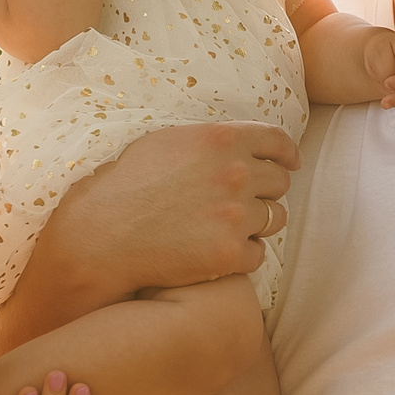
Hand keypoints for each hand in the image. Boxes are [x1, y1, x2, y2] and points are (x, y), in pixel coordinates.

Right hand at [38, 122, 301, 292]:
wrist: (103, 234)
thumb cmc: (126, 184)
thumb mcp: (167, 141)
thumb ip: (210, 140)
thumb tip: (238, 141)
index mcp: (222, 140)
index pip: (278, 141)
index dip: (287, 153)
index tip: (291, 163)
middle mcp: (236, 174)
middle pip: (280, 182)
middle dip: (266, 191)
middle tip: (242, 201)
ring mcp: (236, 216)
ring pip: (274, 219)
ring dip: (256, 223)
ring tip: (225, 228)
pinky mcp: (231, 253)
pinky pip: (258, 254)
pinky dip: (242, 255)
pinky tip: (217, 252)